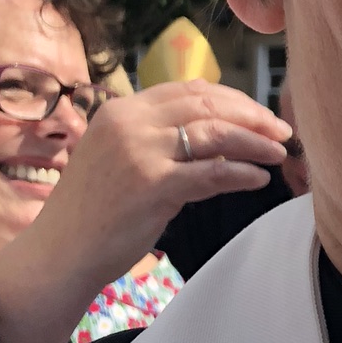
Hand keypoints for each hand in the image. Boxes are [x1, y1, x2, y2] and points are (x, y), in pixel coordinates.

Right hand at [0, 81, 291, 342]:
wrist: (59, 252)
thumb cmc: (93, 211)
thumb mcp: (122, 159)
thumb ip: (162, 142)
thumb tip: (220, 139)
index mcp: (121, 110)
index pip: (188, 90)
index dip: (232, 99)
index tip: (259, 113)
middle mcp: (128, 123)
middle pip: (207, 105)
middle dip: (252, 116)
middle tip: (282, 131)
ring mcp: (139, 152)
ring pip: (215, 134)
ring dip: (255, 142)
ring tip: (279, 153)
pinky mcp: (151, 185)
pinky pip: (211, 174)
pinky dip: (242, 174)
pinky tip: (259, 179)